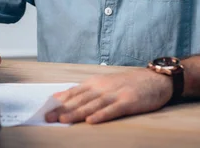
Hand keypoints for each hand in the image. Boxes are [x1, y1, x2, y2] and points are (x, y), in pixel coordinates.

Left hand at [45, 69, 172, 123]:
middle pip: (80, 100)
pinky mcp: (128, 101)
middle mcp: (102, 87)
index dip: (59, 101)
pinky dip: (101, 115)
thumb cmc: (128, 84)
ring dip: (77, 112)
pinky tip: (91, 120)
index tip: (44, 109)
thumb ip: (84, 91)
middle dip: (62, 108)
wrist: (155, 79)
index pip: (74, 93)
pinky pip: (112, 110)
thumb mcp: (104, 83)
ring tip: (63, 119)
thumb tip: (61, 96)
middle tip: (47, 117)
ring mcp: (115, 94)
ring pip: (92, 105)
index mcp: (95, 83)